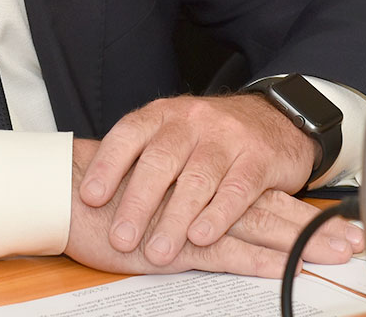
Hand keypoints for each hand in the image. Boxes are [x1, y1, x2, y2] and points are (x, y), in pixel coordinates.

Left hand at [76, 94, 358, 267]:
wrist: (276, 117)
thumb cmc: (211, 136)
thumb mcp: (173, 133)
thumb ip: (141, 158)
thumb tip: (89, 196)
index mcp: (164, 114)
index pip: (129, 134)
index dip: (107, 165)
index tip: (89, 198)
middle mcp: (193, 121)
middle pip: (161, 160)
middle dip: (138, 202)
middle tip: (120, 239)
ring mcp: (228, 137)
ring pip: (197, 178)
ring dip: (175, 218)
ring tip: (158, 252)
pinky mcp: (259, 157)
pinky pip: (237, 188)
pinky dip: (218, 215)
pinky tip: (201, 237)